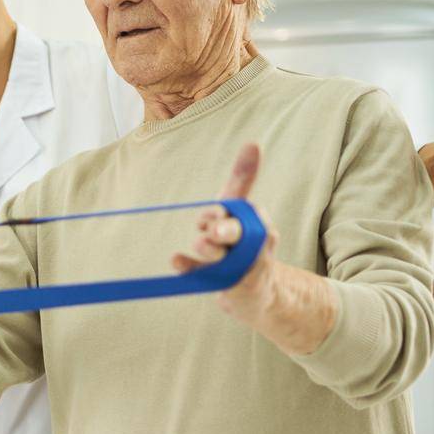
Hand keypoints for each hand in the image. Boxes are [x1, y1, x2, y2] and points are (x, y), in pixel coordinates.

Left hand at [171, 143, 284, 328]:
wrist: (257, 290)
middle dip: (226, 230)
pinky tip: (175, 260)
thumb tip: (253, 143)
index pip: (241, 212)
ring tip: (199, 242)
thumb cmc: (243, 241)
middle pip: (239, 235)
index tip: (212, 211)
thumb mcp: (241, 210)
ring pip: (225, 258)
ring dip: (210, 250)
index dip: (222, 212)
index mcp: (255, 222)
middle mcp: (253, 244)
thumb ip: (243, 180)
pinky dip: (191, 269)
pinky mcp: (230, 287)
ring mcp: (242, 268)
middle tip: (211, 230)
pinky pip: (209, 278)